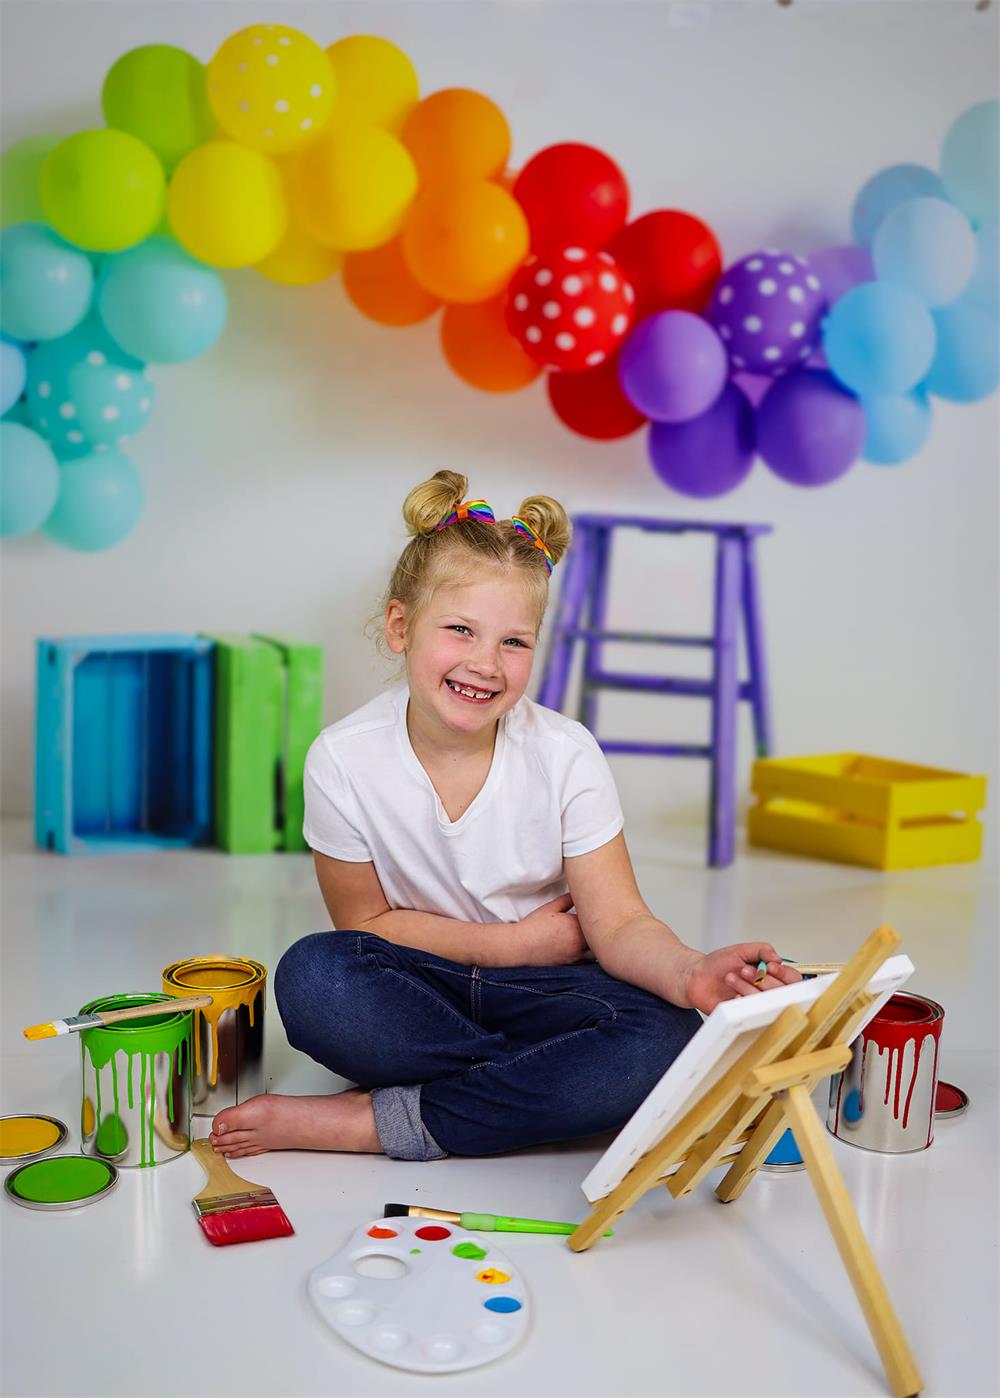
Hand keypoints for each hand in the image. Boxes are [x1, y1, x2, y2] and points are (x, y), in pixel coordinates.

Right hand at [515, 893, 594, 964]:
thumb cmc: (534, 926)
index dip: (600, 916)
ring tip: (595, 937)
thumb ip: (567, 900)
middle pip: (601, 938)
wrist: (521, 946)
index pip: (598, 920)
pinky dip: (589, 956)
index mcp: (576, 926)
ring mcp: (576, 955)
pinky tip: (585, 949)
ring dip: (597, 945)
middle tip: (602, 924)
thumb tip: (579, 894)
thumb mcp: (551, 908)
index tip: (601, 910)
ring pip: (596, 952)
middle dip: (602, 931)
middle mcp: (579, 942)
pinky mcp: (571, 964)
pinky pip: (587, 962)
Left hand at [679, 943, 801, 1014]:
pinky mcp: (743, 1015)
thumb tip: (777, 958)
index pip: (791, 978)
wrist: (696, 976)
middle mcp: (765, 990)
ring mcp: (755, 1003)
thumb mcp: (740, 950)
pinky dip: (740, 1000)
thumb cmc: (717, 963)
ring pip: (765, 1001)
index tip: (769, 967)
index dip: (784, 974)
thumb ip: (761, 950)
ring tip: (731, 977)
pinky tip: (730, 994)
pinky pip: (751, 1012)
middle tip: (744, 970)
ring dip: (747, 987)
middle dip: (762, 979)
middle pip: (781, 992)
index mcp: (769, 975)